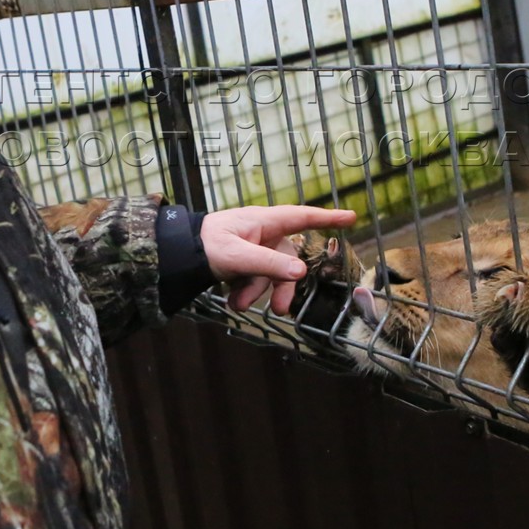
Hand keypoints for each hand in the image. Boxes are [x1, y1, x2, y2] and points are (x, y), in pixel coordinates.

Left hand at [199, 204, 356, 316]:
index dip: (327, 218)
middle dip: (281, 286)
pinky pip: (255, 278)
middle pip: (286, 260)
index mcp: (263, 221)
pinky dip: (246, 291)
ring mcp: (253, 247)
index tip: (351, 217)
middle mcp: (262, 233)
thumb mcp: (237, 257)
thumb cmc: (205, 245)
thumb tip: (301, 273)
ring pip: (269, 274)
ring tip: (236, 305)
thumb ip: (269, 265)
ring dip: (256, 292)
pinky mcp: (243, 261)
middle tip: (279, 311)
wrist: (177, 253)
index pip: (301, 216)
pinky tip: (231, 300)